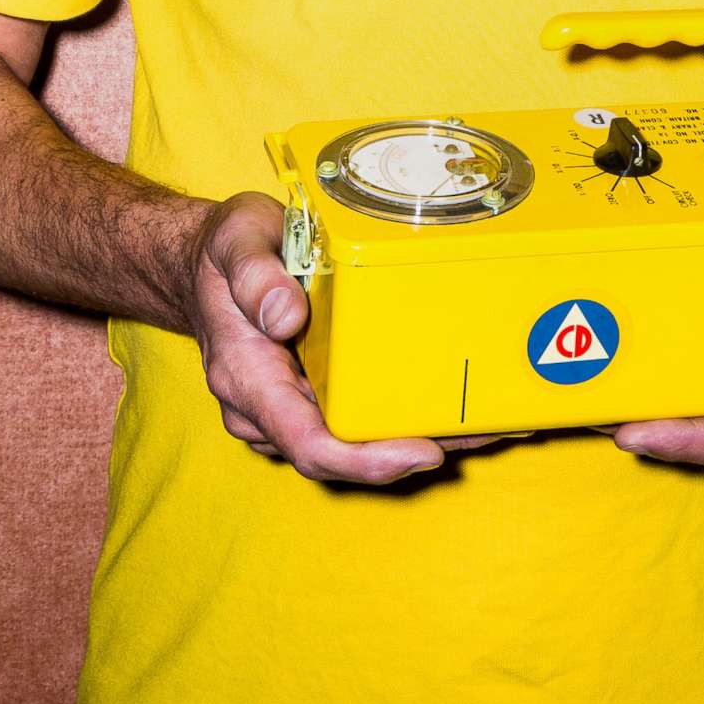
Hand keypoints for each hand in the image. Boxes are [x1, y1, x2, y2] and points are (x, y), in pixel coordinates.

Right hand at [191, 194, 512, 481]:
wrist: (209, 265)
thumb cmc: (224, 254)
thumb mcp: (235, 242)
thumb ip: (255, 276)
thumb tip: (287, 316)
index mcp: (249, 380)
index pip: (308, 443)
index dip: (367, 460)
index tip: (423, 453)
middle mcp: (270, 409)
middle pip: (345, 455)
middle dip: (416, 452)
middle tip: (487, 431)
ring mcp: (293, 407)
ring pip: (357, 444)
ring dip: (423, 437)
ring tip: (493, 422)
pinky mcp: (315, 396)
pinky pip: (359, 420)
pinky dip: (408, 416)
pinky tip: (459, 404)